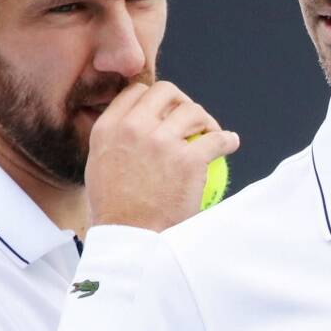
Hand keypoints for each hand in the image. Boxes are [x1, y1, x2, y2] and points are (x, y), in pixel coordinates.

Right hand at [85, 81, 238, 231]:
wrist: (130, 238)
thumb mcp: (99, 167)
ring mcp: (162, 142)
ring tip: (210, 134)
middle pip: (166, 92)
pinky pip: (217, 140)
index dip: (153, 98)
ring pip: (194, 111)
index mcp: (109, 128)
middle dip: (182, 100)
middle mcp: (134, 127)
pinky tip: (231, 144)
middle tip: (190, 119)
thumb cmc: (114, 211)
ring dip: (206, 120)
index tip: (164, 111)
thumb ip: (115, 141)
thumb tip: (131, 126)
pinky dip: (227, 140)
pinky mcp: (188, 160)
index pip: (135, 92)